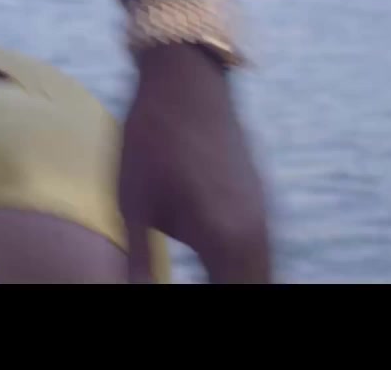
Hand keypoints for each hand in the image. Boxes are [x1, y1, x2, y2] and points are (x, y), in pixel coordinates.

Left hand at [118, 43, 271, 282]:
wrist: (186, 79)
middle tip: (189, 287)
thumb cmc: (150, 139)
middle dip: (230, 296)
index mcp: (226, 241)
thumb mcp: (133, 206)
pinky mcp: (260, 202)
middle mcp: (256, 234)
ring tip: (209, 280)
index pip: (230, 300)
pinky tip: (221, 274)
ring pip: (262, 276)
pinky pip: (262, 256)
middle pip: (255, 290)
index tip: (174, 299)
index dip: (211, 310)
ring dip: (239, 284)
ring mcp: (264, 216)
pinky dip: (245, 273)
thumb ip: (136, 265)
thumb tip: (126, 294)